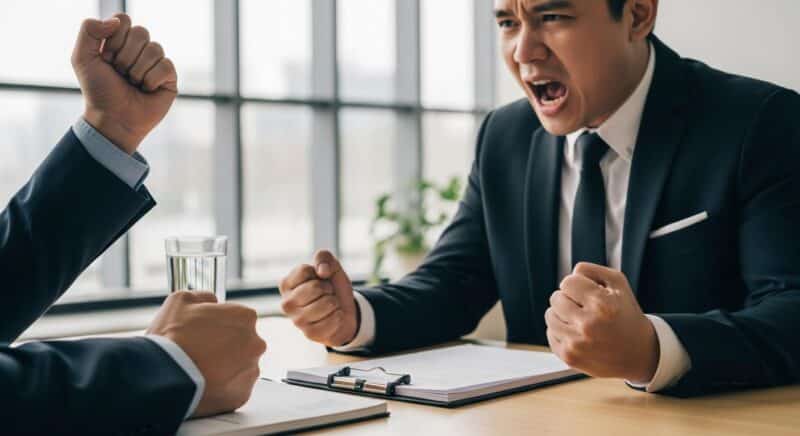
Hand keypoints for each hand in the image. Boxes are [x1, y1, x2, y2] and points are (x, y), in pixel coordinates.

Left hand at [71, 14, 177, 153]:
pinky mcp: (170, 77)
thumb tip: (117, 21)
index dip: (114, 40)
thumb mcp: (82, 58)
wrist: (113, 119)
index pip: (124, 20)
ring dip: (137, 70)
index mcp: (120, 41)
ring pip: (154, 48)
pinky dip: (151, 80)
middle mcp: (140, 49)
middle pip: (141, 32)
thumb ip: (89, 30)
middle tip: (120, 73)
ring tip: (132, 83)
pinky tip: (146, 90)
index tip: (106, 59)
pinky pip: (165, 66)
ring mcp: (156, 62)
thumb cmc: (99, 91)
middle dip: (125, 57)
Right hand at [146, 291, 266, 417]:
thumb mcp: (181, 300)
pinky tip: (203, 385)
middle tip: (200, 353)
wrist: (164, 378)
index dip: (218, 325)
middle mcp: (255, 343)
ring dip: (225, 368)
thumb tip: (211, 301)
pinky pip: (234, 389)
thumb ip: (204, 297)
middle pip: (242, 343)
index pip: (238, 318)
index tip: (203, 332)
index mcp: (245, 317)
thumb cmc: (172, 338)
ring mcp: (250, 370)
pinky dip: (222, 388)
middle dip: (225, 347)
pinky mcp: (242, 395)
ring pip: (240, 367)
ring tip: (199, 371)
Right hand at [279, 250, 358, 346]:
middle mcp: (286, 303)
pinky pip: (333, 320)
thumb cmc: (332, 287)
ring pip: (327, 304)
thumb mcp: (330, 266)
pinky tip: (333, 317)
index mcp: (286, 284)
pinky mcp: (310, 334)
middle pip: (315, 288)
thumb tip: (322, 270)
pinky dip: (339, 316)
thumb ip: (324, 258)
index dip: (320, 272)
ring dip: (335, 303)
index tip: (320, 279)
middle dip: (328, 288)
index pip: (305, 271)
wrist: (343, 312)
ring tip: (330, 306)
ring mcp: (297, 321)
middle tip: (327, 294)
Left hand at [544, 262, 658, 381]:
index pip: (567, 282)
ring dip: (562, 315)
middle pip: (556, 298)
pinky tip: (578, 334)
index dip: (577, 285)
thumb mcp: (618, 283)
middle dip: (569, 299)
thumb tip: (570, 273)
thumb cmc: (625, 313)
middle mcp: (588, 325)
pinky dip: (561, 331)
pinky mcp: (569, 356)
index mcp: (601, 304)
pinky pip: (550, 334)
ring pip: (550, 315)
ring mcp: (576, 343)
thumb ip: (591, 270)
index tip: (587, 293)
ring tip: (581, 320)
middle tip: (584, 307)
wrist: (638, 353)